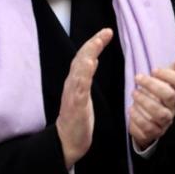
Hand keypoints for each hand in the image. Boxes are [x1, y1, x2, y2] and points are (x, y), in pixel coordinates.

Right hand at [57, 28, 112, 168]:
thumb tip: (92, 60)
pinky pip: (79, 88)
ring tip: (97, 43)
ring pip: (78, 70)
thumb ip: (86, 77)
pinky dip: (84, 75)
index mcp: (76, 81)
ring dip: (88, 55)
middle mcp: (72, 84)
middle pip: (80, 59)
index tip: (107, 32)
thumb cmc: (77, 118)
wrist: (67, 141)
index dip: (94, 43)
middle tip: (105, 32)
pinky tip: (91, 65)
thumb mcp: (84, 93)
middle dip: (92, 44)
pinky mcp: (75, 106)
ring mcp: (72, 95)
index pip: (84, 57)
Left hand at [129, 54, 174, 150]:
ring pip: (160, 114)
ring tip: (134, 93)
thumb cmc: (160, 95)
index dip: (168, 75)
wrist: (153, 121)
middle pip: (170, 97)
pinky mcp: (153, 133)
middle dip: (153, 86)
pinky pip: (148, 129)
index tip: (153, 70)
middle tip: (138, 78)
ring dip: (145, 101)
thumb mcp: (167, 81)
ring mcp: (164, 122)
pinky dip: (138, 119)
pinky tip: (131, 109)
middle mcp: (173, 108)